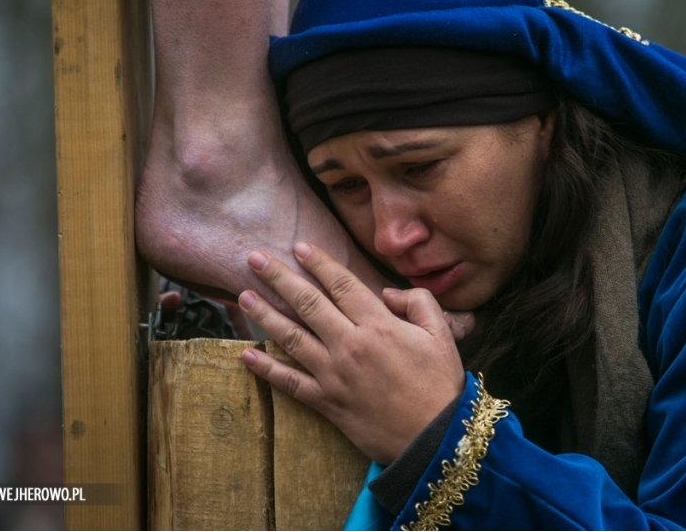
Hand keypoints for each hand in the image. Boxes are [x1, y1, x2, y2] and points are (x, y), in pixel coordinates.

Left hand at [238, 242, 465, 463]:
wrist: (434, 438)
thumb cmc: (440, 383)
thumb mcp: (441, 334)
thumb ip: (418, 302)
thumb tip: (388, 292)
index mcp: (379, 325)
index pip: (341, 284)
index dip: (318, 262)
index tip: (298, 246)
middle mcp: (350, 345)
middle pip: (307, 303)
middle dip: (278, 277)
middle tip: (254, 259)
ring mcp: (334, 374)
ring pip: (291, 338)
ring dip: (264, 315)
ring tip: (244, 296)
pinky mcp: (327, 402)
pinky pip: (289, 382)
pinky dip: (266, 369)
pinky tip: (246, 354)